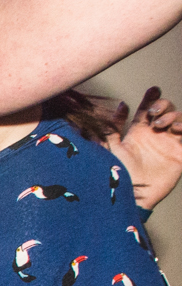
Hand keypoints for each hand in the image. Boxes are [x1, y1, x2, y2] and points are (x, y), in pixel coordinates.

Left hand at [107, 88, 181, 210]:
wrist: (130, 196)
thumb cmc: (117, 174)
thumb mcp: (111, 149)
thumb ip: (113, 128)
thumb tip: (121, 104)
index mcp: (138, 132)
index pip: (147, 110)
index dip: (151, 98)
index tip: (153, 89)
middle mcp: (155, 136)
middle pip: (166, 110)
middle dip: (163, 105)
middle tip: (153, 113)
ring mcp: (169, 144)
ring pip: (179, 120)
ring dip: (173, 116)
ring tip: (162, 124)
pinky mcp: (180, 155)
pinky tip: (176, 129)